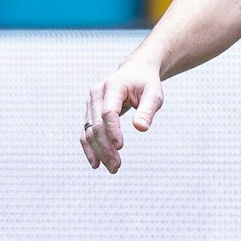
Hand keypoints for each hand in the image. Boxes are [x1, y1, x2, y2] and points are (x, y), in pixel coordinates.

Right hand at [80, 58, 165, 173]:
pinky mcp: (90, 112)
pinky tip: (96, 164)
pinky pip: (86, 132)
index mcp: (113, 86)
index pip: (108, 112)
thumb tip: (141, 128)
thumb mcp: (154, 94)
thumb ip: (147, 110)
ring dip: (98, 152)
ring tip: (112, 168)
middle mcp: (96, 94)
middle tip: (117, 166)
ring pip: (89, 131)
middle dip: (105, 148)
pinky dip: (90, 148)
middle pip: (96, 125)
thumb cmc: (146, 83)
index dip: (113, 131)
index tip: (120, 147)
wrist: (135, 72)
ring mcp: (90, 103)